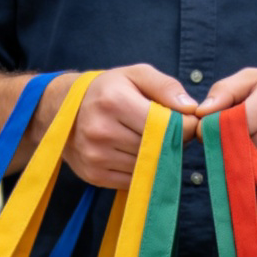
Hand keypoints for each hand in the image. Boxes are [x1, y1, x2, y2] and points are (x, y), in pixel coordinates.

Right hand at [59, 65, 198, 187]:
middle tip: (171, 134)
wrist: (64, 111)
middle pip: (157, 148)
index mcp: (114, 101)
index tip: (188, 124)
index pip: (165, 125)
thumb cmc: (108, 90)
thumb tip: (192, 109)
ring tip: (151, 142)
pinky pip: (133, 181)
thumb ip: (166, 87)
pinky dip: (141, 171)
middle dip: (172, 143)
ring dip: (158, 159)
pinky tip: (136, 156)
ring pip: (147, 167)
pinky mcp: (95, 175)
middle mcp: (101, 130)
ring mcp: (96, 156)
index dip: (185, 127)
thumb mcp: (136, 76)